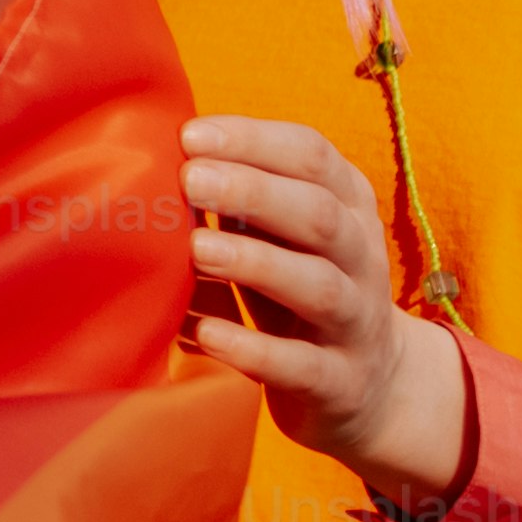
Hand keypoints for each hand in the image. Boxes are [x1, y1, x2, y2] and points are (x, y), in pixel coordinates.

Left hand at [182, 115, 473, 502]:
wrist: (372, 386)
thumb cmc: (298, 284)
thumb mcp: (282, 232)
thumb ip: (238, 196)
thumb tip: (149, 155)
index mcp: (348, 206)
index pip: (313, 157)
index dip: (254, 141)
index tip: (190, 135)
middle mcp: (361, 258)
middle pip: (319, 215)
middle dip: (253, 192)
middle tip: (190, 179)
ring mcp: (357, 323)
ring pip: (319, 286)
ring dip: (255, 262)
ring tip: (196, 248)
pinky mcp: (341, 383)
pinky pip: (303, 365)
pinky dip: (254, 349)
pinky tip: (205, 332)